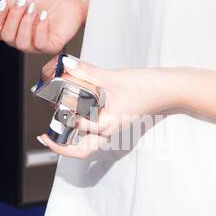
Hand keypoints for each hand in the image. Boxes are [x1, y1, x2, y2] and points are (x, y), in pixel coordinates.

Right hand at [0, 0, 88, 62]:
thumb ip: (5, 7)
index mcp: (13, 28)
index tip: (3, 4)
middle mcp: (22, 38)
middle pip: (6, 37)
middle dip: (13, 17)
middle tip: (24, 2)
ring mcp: (35, 44)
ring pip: (20, 42)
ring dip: (26, 22)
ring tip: (34, 8)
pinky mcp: (50, 46)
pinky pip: (39, 43)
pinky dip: (39, 28)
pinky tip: (43, 16)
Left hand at [35, 56, 173, 159]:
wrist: (169, 88)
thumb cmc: (146, 86)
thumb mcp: (113, 78)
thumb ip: (88, 72)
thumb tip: (66, 65)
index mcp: (108, 125)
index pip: (79, 133)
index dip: (63, 126)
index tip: (48, 118)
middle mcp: (110, 131)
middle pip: (83, 151)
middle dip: (62, 147)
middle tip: (46, 136)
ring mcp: (113, 127)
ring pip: (89, 143)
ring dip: (72, 139)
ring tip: (55, 127)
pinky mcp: (116, 120)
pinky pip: (96, 131)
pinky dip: (82, 126)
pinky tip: (74, 112)